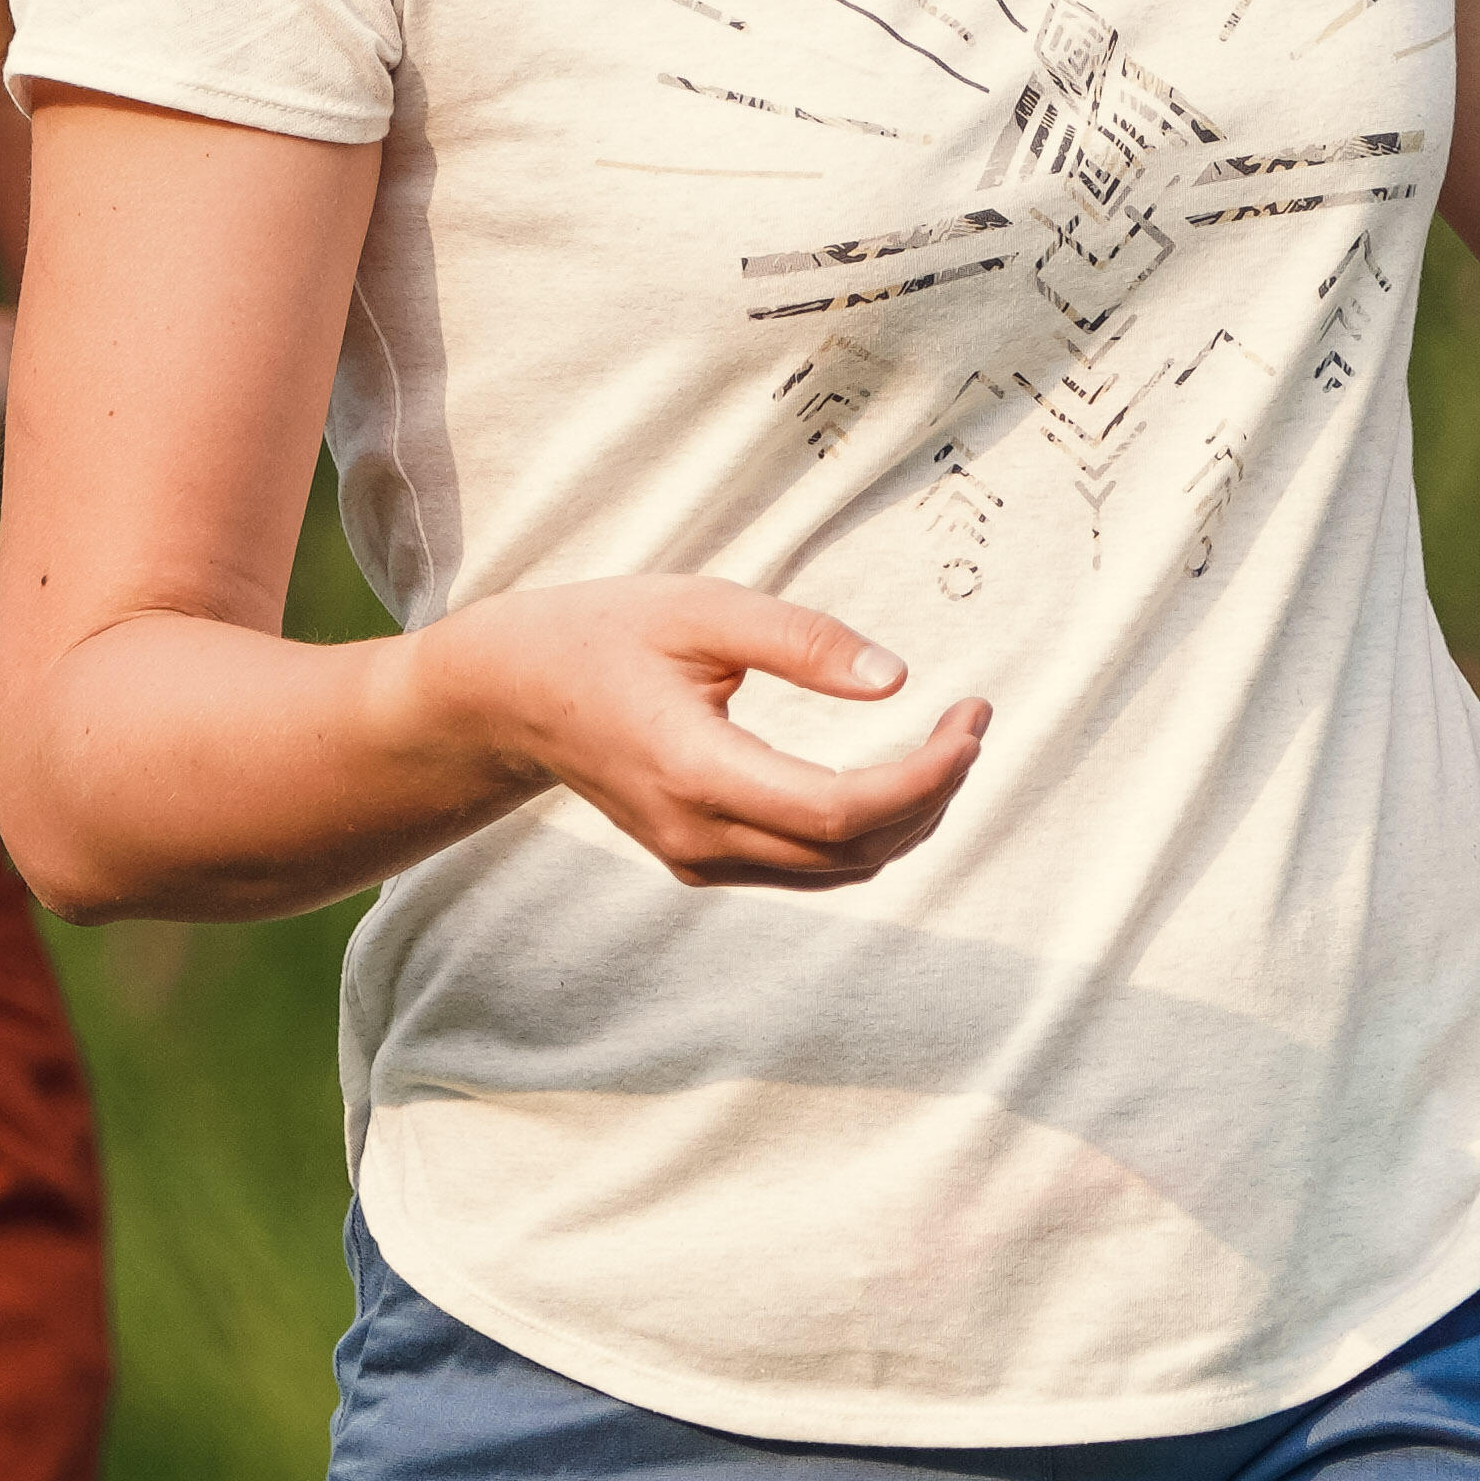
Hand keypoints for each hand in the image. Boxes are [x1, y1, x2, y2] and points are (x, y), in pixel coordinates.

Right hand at [404, 581, 989, 891]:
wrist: (506, 695)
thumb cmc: (599, 635)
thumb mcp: (698, 609)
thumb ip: (799, 639)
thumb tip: (897, 678)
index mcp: (694, 770)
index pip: (841, 810)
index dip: (926, 775)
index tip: (971, 717)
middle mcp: (698, 835)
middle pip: (853, 850)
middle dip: (934, 792)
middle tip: (973, 721)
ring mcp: (697, 858)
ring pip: (839, 871)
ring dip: (910, 819)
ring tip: (949, 744)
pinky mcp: (701, 861)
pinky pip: (809, 870)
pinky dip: (868, 833)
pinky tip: (896, 777)